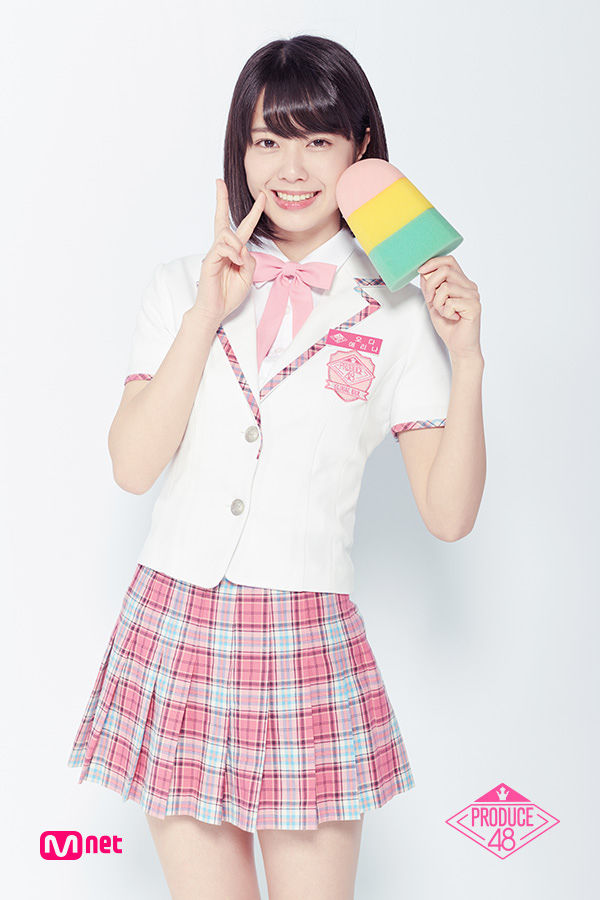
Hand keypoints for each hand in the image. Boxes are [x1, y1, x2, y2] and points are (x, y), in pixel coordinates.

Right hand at [194, 179, 266, 322]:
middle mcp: (223, 248)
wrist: (216, 310)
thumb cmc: (230, 294)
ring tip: (239, 260)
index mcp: (234, 251)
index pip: (243, 227)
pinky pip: (223, 248)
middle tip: (219, 181)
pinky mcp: (209, 260)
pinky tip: (235, 263)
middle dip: (221, 199)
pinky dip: (233, 254)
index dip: (253, 212)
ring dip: (237, 245)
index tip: (262, 197)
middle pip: (221, 219)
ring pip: (227, 234)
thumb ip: (250, 259)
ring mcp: (214, 253)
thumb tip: (243, 248)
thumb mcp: (248, 275)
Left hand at [417, 255, 481, 360]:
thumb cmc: (448, 325)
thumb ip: (429, 288)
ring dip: (438, 302)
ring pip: (446, 287)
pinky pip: (451, 302)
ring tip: (443, 312)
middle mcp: (470, 286)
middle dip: (430, 284)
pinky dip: (445, 311)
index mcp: (462, 282)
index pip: (449, 261)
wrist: (459, 346)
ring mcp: (474, 295)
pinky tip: (452, 318)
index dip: (433, 262)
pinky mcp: (474, 306)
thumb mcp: (433, 303)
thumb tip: (423, 272)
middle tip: (430, 300)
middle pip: (445, 270)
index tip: (420, 271)